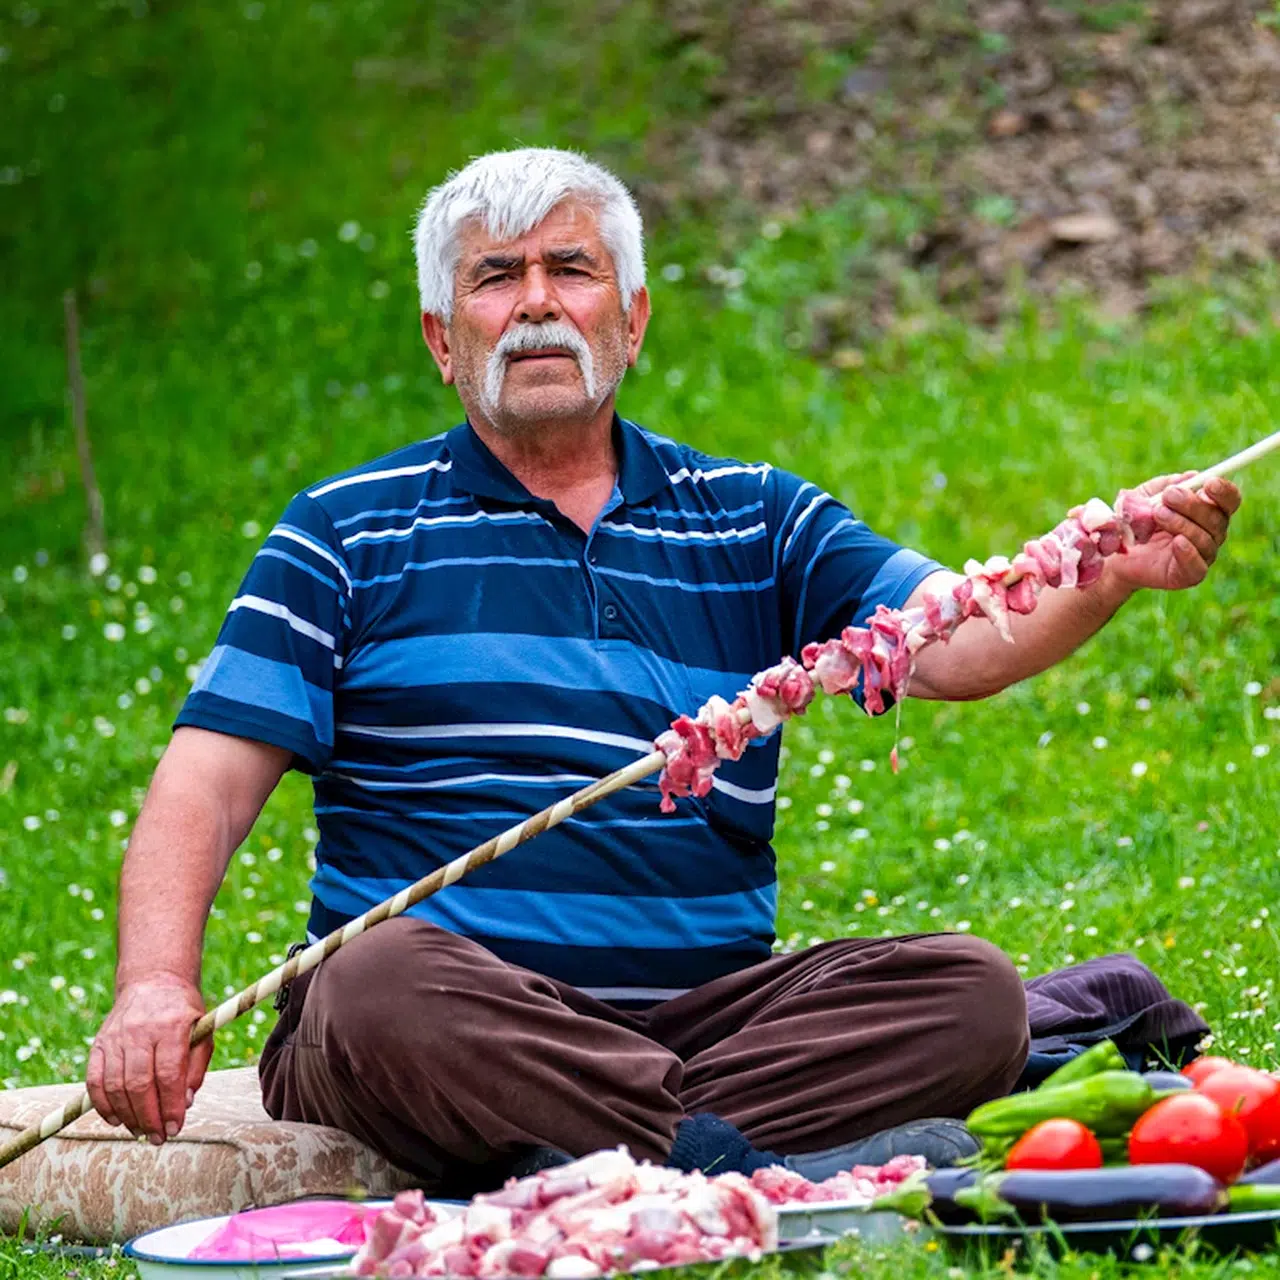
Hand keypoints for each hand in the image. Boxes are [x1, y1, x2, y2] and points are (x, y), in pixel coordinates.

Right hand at [86, 974, 212, 1143]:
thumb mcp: (203, 1032)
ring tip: (140, 1131)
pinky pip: (94, 1080)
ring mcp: (116, 1036)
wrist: (154, 981)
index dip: (170, 1105)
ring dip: (127, 1116)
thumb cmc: (184, 1013)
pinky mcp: (99, 1043)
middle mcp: (140, 1030)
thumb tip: (185, 1104)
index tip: (175, 1128)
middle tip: (157, 1138)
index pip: (168, 1073)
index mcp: (172, 1025)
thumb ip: (196, 1068)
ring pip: (115, 1085)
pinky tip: (116, 1120)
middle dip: (148, 1117)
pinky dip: (103, 1105)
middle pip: (139, 1083)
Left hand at [1106, 471, 1240, 590]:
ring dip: (1181, 524)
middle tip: (1168, 496)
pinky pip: (1197, 566)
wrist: (1115, 554)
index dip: (1224, 492)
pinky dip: (1189, 553)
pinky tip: (1177, 542)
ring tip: (1158, 515)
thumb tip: (1190, 476)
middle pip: (1218, 519)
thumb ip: (1164, 485)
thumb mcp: (1144, 496)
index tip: (1209, 483)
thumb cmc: (1134, 522)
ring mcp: (1202, 556)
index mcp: (1207, 512)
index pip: (1228, 501)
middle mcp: (1211, 534)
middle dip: (1193, 505)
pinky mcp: (1187, 576)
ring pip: (1205, 539)